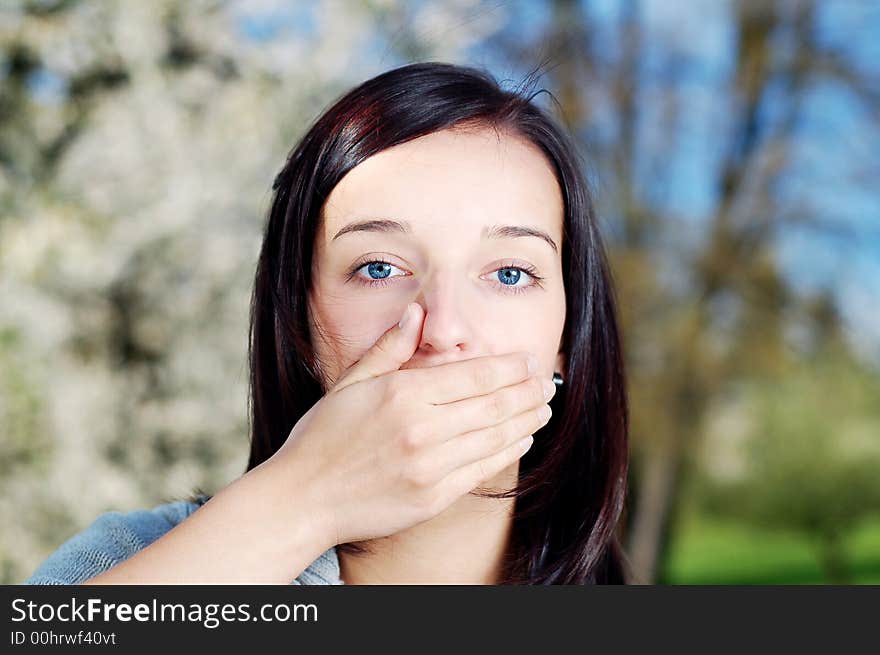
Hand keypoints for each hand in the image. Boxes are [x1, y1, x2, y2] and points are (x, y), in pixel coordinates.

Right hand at [263, 302, 554, 548]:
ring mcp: (429, 466)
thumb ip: (389, 349)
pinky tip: (521, 439)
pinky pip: (482, 470)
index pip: (473, 375)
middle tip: (547, 383)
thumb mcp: (351, 384)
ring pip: (495, 437)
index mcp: (402, 394)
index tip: (529, 361)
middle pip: (493, 405)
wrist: (303, 499)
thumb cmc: (322, 438)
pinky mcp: (433, 497)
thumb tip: (417, 314)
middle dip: (527, 392)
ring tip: (544, 408)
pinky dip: (508, 451)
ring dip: (526, 420)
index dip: (509, 367)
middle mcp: (421, 429)